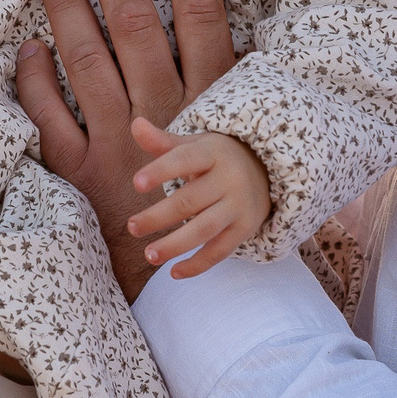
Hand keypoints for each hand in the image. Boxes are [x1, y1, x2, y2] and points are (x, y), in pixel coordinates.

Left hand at [18, 0, 238, 299]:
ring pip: (85, 60)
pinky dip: (34, 79)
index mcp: (210, 104)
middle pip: (136, 25)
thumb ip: (234, 92)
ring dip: (67, 10)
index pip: (202, 16)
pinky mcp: (76, 170)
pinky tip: (28, 49)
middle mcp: (162, 114)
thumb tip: (241, 36)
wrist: (175, 283)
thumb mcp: (236, 145)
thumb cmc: (210, 206)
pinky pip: (47, 115)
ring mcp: (115, 142)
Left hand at [126, 127, 270, 277]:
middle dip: (159, 217)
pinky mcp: (245, 229)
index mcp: (212, 153)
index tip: (136, 184)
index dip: (160, 171)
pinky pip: (221, 251)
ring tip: (149, 255)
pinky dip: (198, 264)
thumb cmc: (215, 157)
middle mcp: (229, 179)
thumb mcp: (193, 145)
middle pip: (190, 201)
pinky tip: (174, 272)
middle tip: (132, 227)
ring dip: (175, 245)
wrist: (265, 170)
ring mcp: (239, 206)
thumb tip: (135, 125)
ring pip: (205, 229)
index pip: (184, 160)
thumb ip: (162, 142)